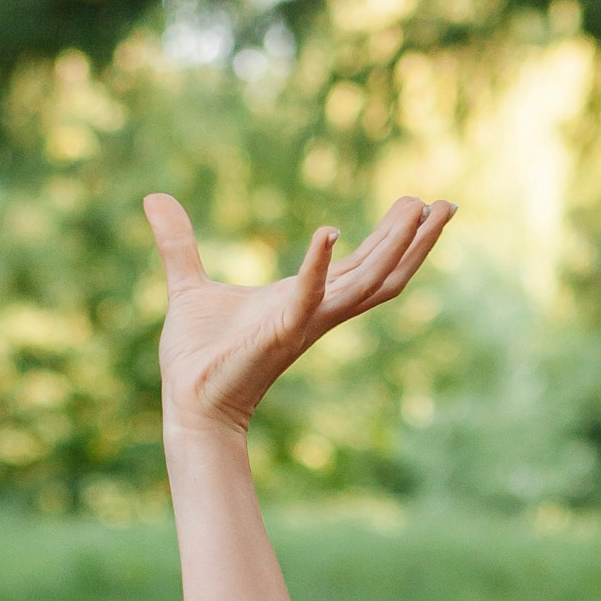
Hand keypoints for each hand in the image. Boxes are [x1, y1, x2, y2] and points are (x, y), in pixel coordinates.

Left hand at [145, 190, 453, 437]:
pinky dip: (317, 265)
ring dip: (394, 246)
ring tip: (418, 210)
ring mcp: (303, 322)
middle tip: (447, 203)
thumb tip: (154, 198)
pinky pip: (308, 295)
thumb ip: (178, 242)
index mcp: (305, 298)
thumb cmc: (196, 355)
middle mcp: (316, 311)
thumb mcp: (188, 285)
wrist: (186, 402)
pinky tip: (327, 230)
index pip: (363, 263)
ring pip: (366, 283)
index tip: (417, 201)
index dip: (393, 235)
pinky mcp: (280, 332)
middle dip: (416, 239)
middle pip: (382, 272)